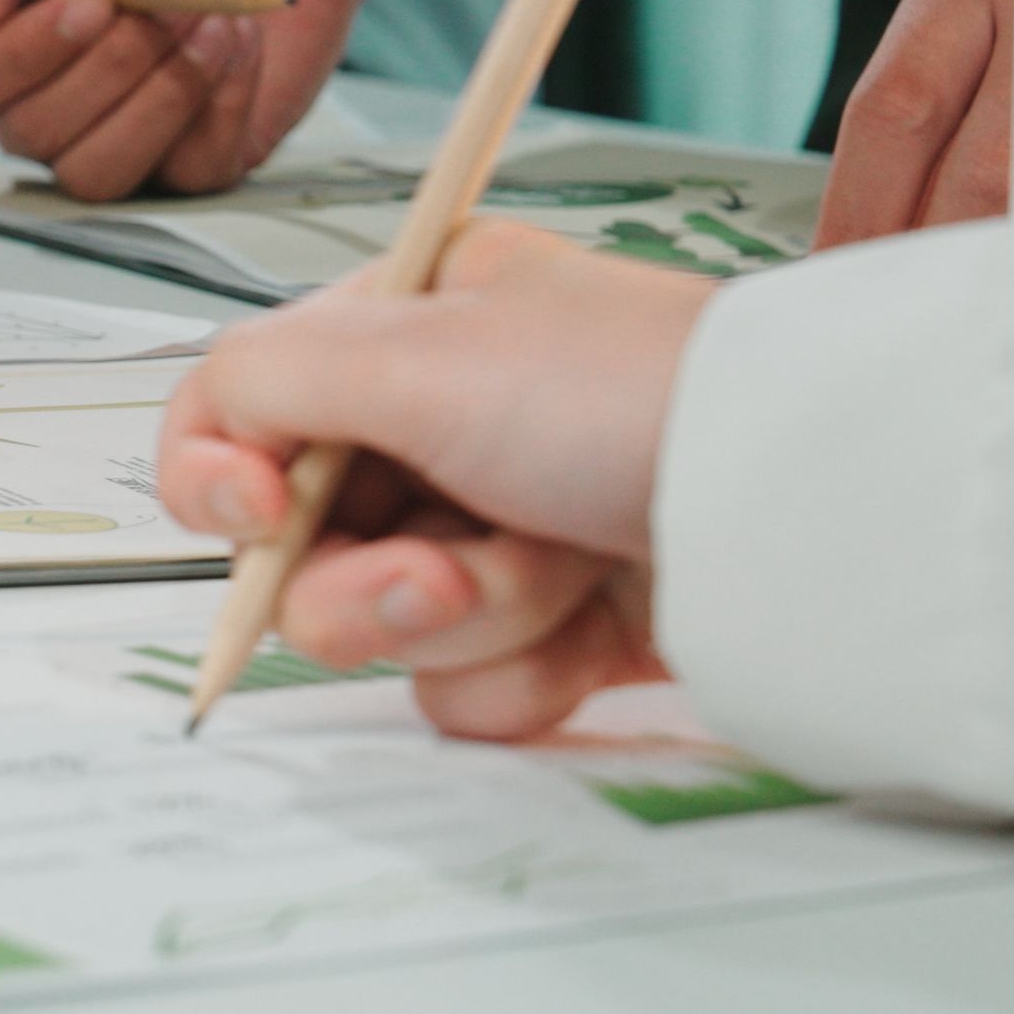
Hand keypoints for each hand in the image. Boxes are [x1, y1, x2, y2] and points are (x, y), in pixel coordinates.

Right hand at [0, 0, 444, 198]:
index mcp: (0, 37)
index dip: (15, 59)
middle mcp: (45, 103)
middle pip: (31, 133)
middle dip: (112, 60)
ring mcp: (120, 140)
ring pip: (99, 173)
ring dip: (164, 90)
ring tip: (209, 15)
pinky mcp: (196, 160)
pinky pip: (188, 170)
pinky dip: (225, 99)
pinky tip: (238, 40)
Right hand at [155, 220, 714, 738]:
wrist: (807, 502)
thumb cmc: (631, 393)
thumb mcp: (419, 350)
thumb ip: (262, 379)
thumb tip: (206, 431)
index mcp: (405, 328)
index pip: (237, 412)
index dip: (220, 479)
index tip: (258, 514)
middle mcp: (444, 424)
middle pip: (299, 546)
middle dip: (362, 580)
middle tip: (440, 571)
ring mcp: (501, 526)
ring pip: (383, 626)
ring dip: (462, 619)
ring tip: (556, 578)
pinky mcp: (561, 623)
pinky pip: (468, 685)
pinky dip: (521, 674)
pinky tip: (588, 633)